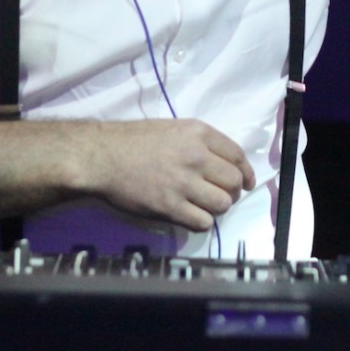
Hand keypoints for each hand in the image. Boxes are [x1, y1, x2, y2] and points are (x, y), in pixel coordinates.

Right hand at [80, 119, 255, 231]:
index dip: (246, 172)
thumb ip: (200, 143)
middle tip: (221, 195)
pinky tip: (193, 216)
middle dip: (233, 191)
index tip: (246, 182)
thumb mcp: (173, 129)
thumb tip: (223, 163)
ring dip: (218, 207)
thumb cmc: (134, 140)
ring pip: (223, 204)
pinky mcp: (170, 206)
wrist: (102, 156)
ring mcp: (183, 183)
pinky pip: (203, 222)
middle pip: (234, 182)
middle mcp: (196, 156)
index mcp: (199, 133)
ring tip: (206, 206)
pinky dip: (202, 222)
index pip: (238, 156)